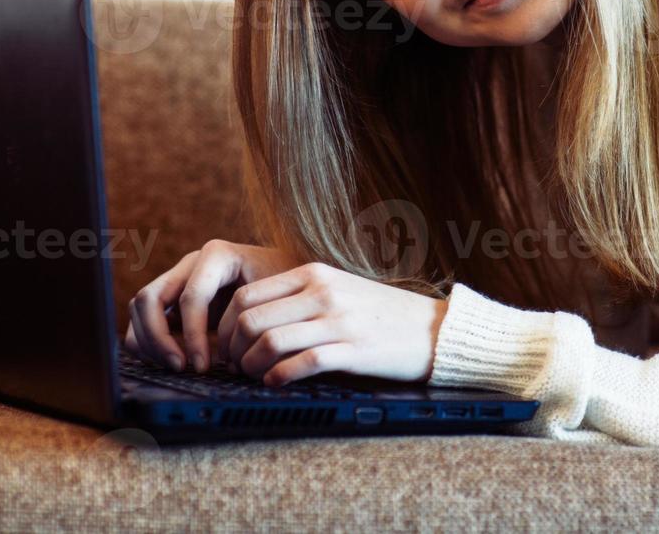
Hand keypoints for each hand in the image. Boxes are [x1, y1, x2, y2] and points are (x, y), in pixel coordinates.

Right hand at [125, 239, 301, 372]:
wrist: (290, 282)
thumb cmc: (288, 289)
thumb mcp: (280, 297)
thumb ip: (261, 316)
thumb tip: (243, 355)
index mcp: (217, 255)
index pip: (190, 297)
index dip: (192, 335)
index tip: (202, 366)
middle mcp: (191, 264)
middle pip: (150, 298)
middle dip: (158, 339)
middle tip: (180, 368)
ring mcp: (178, 279)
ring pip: (140, 308)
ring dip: (149, 342)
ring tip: (176, 368)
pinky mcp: (173, 299)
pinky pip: (144, 319)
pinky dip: (148, 343)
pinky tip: (172, 362)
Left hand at [218, 261, 449, 385]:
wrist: (433, 329)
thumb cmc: (380, 313)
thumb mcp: (337, 288)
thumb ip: (298, 297)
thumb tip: (249, 321)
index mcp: (314, 273)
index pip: (247, 294)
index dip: (225, 325)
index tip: (227, 345)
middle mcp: (323, 292)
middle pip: (250, 318)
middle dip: (232, 348)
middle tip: (235, 366)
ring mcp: (338, 320)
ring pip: (270, 341)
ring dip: (252, 366)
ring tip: (255, 376)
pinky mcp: (353, 350)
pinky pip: (302, 363)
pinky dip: (280, 377)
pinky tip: (277, 384)